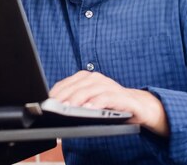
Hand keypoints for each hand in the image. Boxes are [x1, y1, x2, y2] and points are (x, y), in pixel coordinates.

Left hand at [49, 71, 168, 136]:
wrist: (139, 107)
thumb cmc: (110, 105)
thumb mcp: (90, 102)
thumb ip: (76, 102)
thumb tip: (57, 109)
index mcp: (87, 78)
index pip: (67, 83)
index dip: (56, 92)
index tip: (47, 102)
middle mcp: (97, 79)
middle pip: (77, 86)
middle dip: (64, 96)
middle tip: (55, 106)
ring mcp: (110, 86)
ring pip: (90, 90)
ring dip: (78, 98)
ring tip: (69, 107)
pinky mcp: (122, 96)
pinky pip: (108, 97)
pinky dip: (98, 102)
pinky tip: (90, 108)